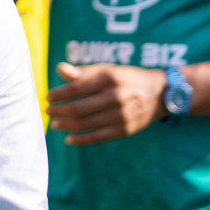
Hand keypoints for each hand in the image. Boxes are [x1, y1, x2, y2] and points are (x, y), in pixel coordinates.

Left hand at [48, 63, 167, 144]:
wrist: (161, 93)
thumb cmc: (126, 79)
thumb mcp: (107, 70)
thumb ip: (83, 72)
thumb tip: (59, 69)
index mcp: (109, 78)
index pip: (76, 88)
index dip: (58, 94)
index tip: (48, 97)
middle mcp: (116, 97)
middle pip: (78, 108)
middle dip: (59, 111)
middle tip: (48, 112)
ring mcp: (122, 115)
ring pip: (86, 124)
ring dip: (66, 125)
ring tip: (54, 124)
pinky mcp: (126, 130)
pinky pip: (98, 137)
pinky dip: (80, 139)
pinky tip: (68, 139)